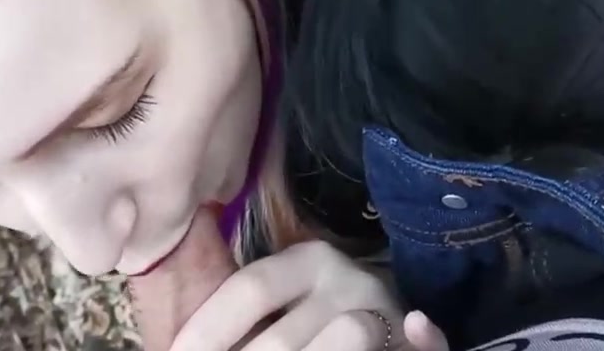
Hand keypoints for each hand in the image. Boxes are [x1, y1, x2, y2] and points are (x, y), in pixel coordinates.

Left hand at [167, 239, 449, 350]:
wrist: (386, 311)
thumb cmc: (314, 312)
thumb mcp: (283, 297)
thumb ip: (241, 309)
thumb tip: (175, 342)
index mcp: (305, 260)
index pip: (250, 289)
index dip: (210, 329)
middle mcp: (346, 278)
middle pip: (284, 337)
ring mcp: (384, 310)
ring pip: (344, 344)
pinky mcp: (415, 335)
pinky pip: (428, 341)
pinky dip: (424, 340)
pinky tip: (413, 331)